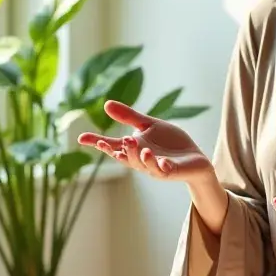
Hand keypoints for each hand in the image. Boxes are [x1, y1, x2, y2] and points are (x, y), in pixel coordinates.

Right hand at [77, 101, 212, 182]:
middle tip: (111, 141)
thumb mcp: (149, 125)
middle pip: (125, 158)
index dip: (97, 143)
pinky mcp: (171, 171)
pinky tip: (161, 160)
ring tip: (136, 145)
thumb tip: (106, 104)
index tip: (81, 138)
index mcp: (134, 148)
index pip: (112, 146)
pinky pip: (164, 170)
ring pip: (143, 165)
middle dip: (119, 150)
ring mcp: (156, 167)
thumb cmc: (170, 143)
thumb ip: (129, 117)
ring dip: (138, 156)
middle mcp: (141, 160)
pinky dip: (161, 165)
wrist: (194, 157)